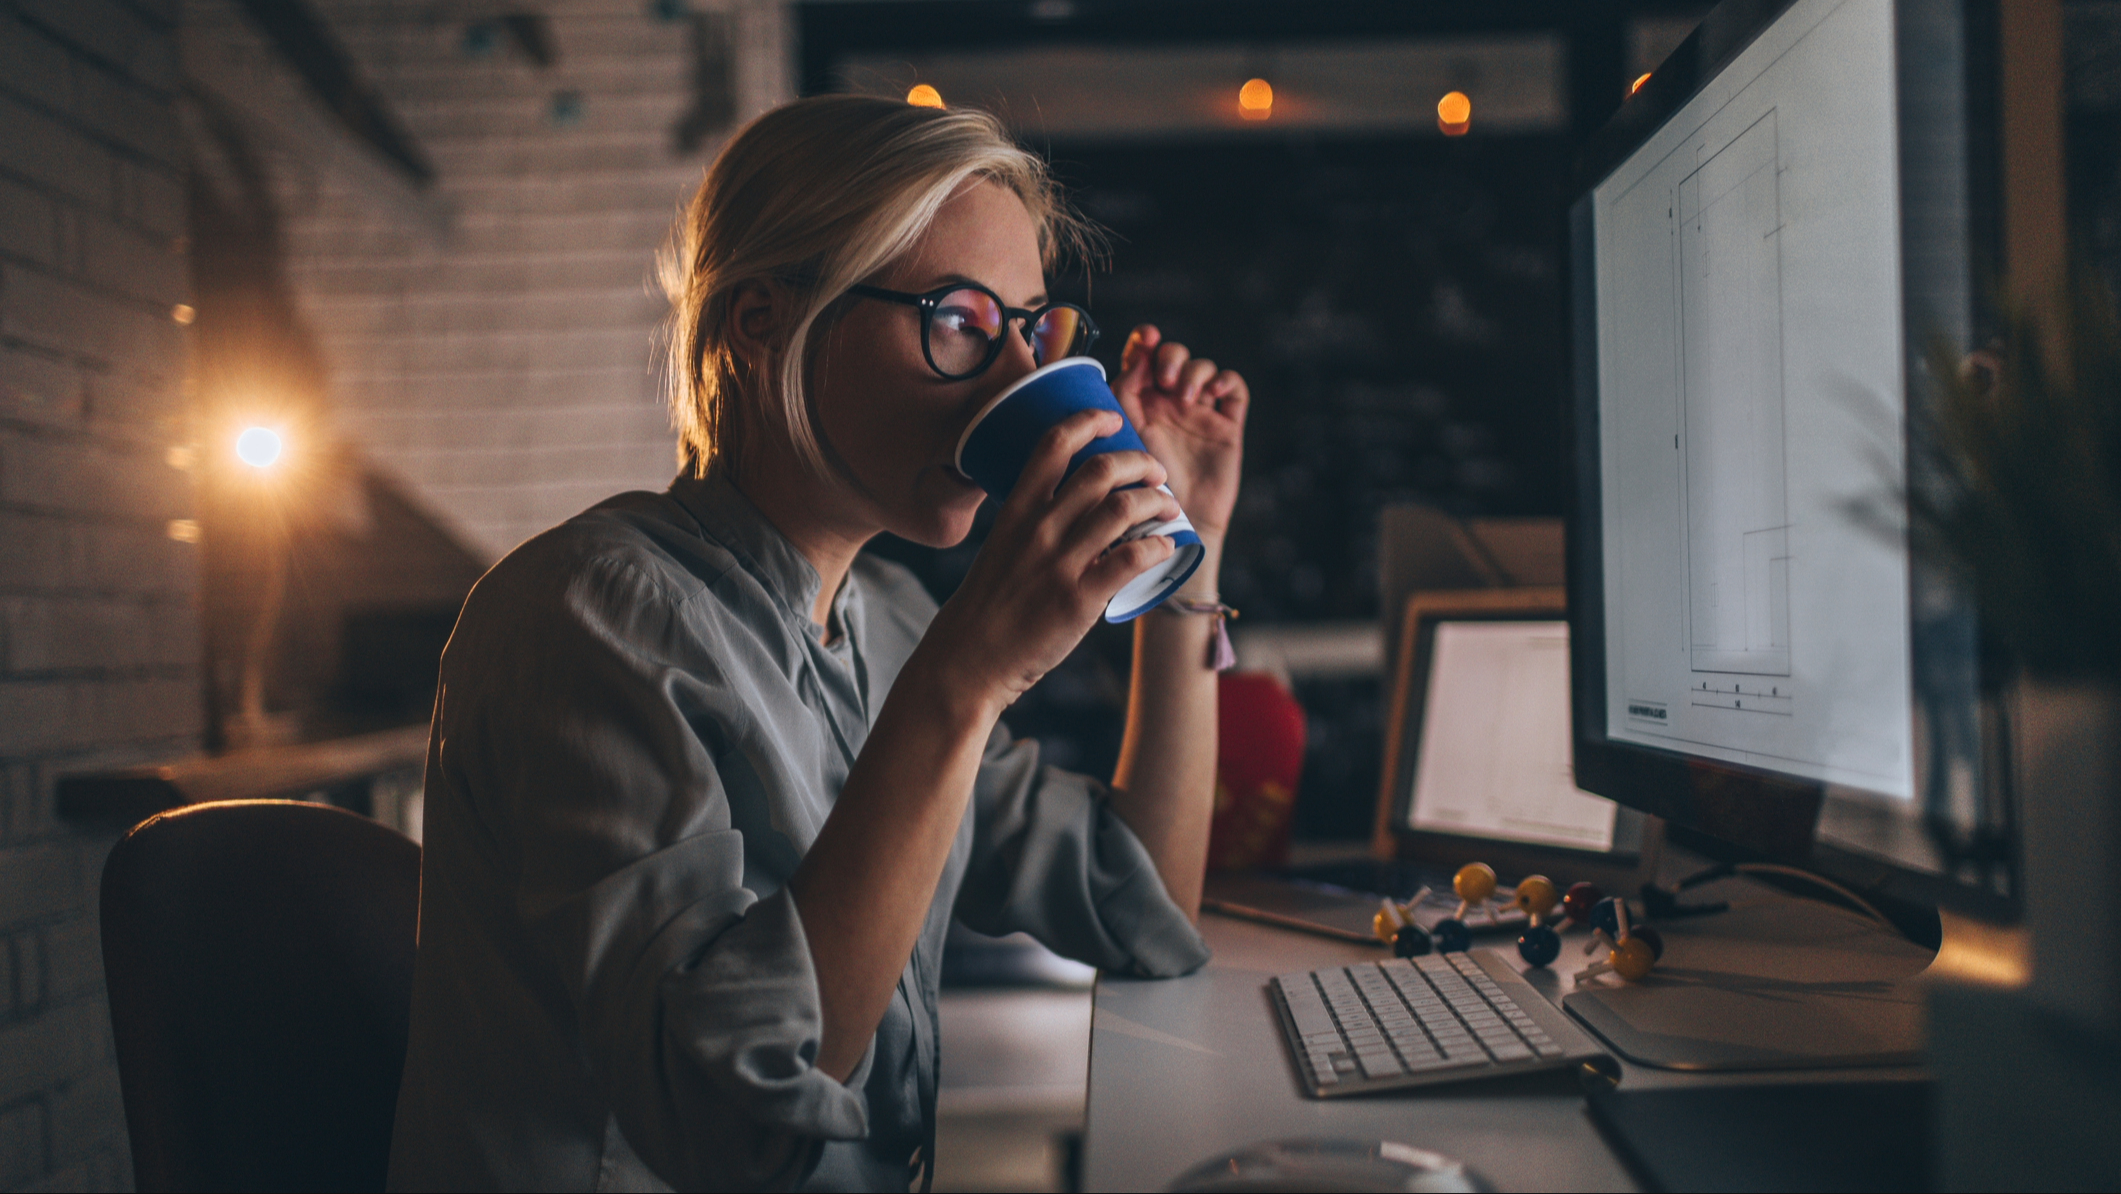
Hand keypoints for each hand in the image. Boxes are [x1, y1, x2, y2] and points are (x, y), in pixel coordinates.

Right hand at [923, 410, 1181, 706]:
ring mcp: (1060, 563)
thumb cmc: (990, 601)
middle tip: (1155, 472)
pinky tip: (1166, 547)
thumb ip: (1036, 521)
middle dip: (1140, 461)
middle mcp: (1039, 528)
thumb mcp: (1002, 545)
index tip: (1113, 419)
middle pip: (1101, 469)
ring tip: (1168, 506)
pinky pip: (1132, 559)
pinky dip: (1158, 547)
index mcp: (1017, 510)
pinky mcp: (1079, 599)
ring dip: (1158, 501)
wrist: (970, 658)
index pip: (1054, 444)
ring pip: (1123, 509)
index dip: (1089, 420)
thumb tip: (1082, 505)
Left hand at [1110, 326, 1247, 540]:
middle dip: (1171, 357)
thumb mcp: (1121, 441)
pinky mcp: (1227, 427)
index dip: (1146, 341)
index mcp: (1139, 404)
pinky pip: (1234, 389)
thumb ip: (1121, 401)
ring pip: (1204, 367)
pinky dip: (1225, 380)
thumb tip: (1131, 362)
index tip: (1146, 339)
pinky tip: (1212, 392)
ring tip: (1183, 397)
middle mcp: (1169, 405)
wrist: (1171, 529)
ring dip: (1194, 371)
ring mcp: (1200, 414)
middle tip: (1164, 381)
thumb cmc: (1138, 492)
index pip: (1144, 358)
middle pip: (1175, 356)